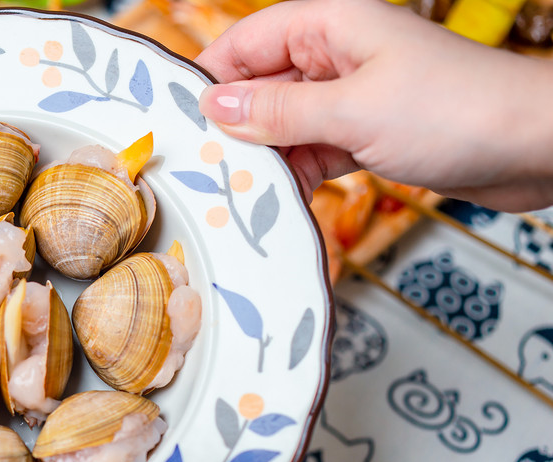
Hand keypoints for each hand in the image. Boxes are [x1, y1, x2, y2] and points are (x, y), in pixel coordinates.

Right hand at [195, 0, 552, 210]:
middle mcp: (339, 55)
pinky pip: (316, 151)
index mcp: (332, 24)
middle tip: (203, 168)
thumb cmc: (454, 110)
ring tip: (239, 194)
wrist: (533, 147)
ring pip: (286, 124)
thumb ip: (278, 110)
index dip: (210, 77)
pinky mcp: (370, 133)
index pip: (247, 41)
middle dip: (235, 127)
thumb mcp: (350, 111)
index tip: (178, 120)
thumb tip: (217, 105)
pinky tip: (282, 203)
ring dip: (266, 158)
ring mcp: (354, 96)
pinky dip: (298, 175)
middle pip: (263, 85)